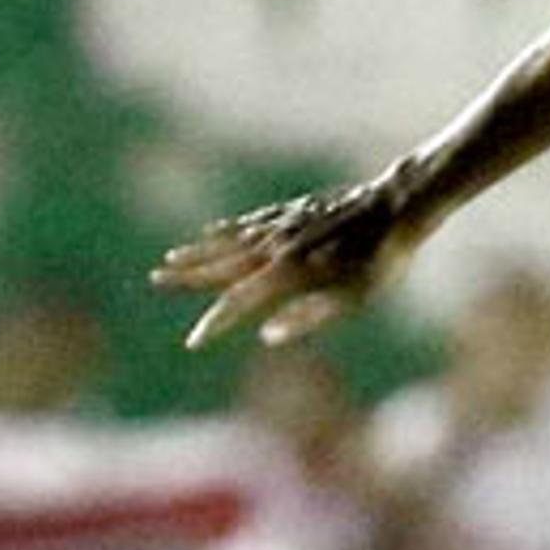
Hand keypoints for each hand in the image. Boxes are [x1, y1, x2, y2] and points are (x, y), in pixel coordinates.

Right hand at [151, 170, 420, 349]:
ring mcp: (281, 227)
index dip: (214, 325)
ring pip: (228, 241)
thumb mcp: (353, 299)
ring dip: (198, 252)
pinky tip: (210, 231)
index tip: (192, 342)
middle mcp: (276, 247)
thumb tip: (267, 337)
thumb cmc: (381, 260)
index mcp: (287, 273)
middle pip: (221, 265)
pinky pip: (248, 223)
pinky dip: (225, 230)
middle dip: (186, 277)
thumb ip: (308, 318)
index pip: (238, 303)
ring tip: (169, 259)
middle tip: (154, 280)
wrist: (395, 206)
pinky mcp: (292, 212)